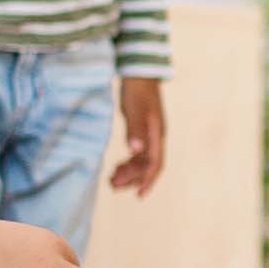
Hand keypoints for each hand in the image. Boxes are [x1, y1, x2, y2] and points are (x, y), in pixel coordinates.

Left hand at [110, 78, 164, 195]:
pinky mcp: (141, 130)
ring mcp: (149, 134)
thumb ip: (135, 130)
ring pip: (141, 160)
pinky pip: (137, 152)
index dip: (147, 180)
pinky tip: (117, 166)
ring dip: (128, 172)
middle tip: (113, 186)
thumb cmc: (137, 90)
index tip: (137, 194)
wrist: (139, 72)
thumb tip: (135, 151)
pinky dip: (128, 162)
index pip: (154, 164)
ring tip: (112, 180)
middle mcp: (155, 137)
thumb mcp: (135, 109)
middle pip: (147, 165)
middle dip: (132, 178)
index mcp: (156, 134)